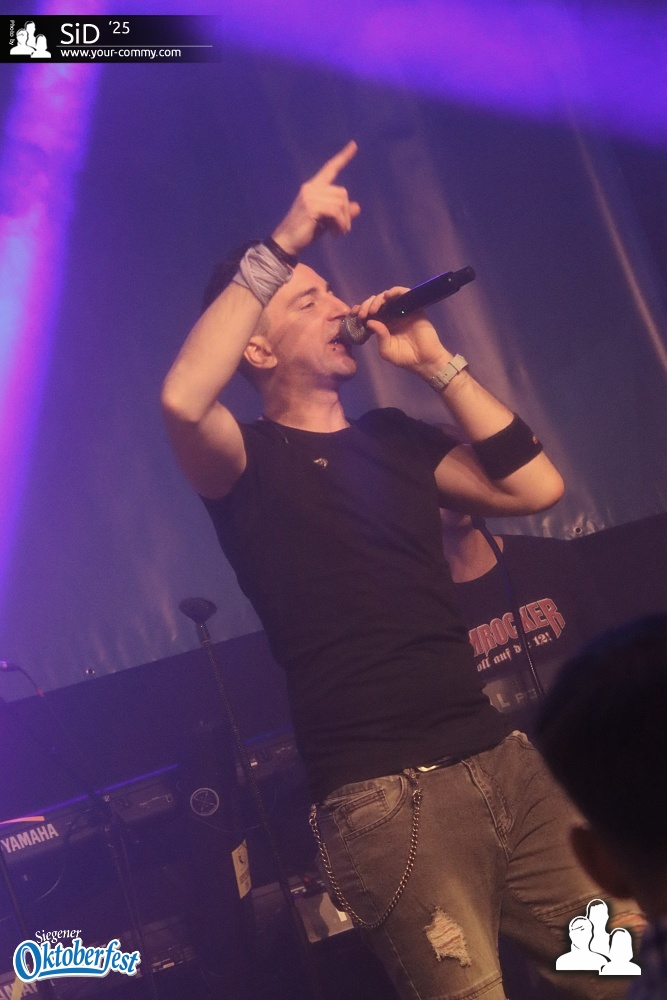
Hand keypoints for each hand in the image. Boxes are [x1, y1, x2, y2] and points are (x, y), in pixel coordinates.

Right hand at [271, 141, 360, 255]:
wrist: (287, 242)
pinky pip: (336, 211)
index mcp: (313, 187)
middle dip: (347, 212)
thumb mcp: (326, 221)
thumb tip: (358, 206)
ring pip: (341, 202)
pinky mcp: (311, 206)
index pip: (330, 168)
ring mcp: (310, 196)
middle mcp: (311, 187)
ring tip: (339, 233)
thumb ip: (340, 212)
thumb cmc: (305, 232)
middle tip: (343, 230)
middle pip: (342, 192)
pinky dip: (340, 224)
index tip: (354, 145)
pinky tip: (335, 233)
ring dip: (344, 221)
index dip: (343, 157)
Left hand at [351, 287, 452, 375]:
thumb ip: (379, 336)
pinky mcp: (414, 308)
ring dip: (378, 299)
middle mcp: (391, 316)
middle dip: (366, 305)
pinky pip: (404, 294)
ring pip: (388, 297)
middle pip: (376, 303)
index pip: (369, 313)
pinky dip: (395, 291)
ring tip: (374, 308)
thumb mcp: (386, 351)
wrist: (424, 360)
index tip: (354, 314)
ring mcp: (402, 311)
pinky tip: (388, 296)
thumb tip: (370, 321)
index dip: (360, 310)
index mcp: (383, 325)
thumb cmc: (405, 358)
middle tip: (363, 314)